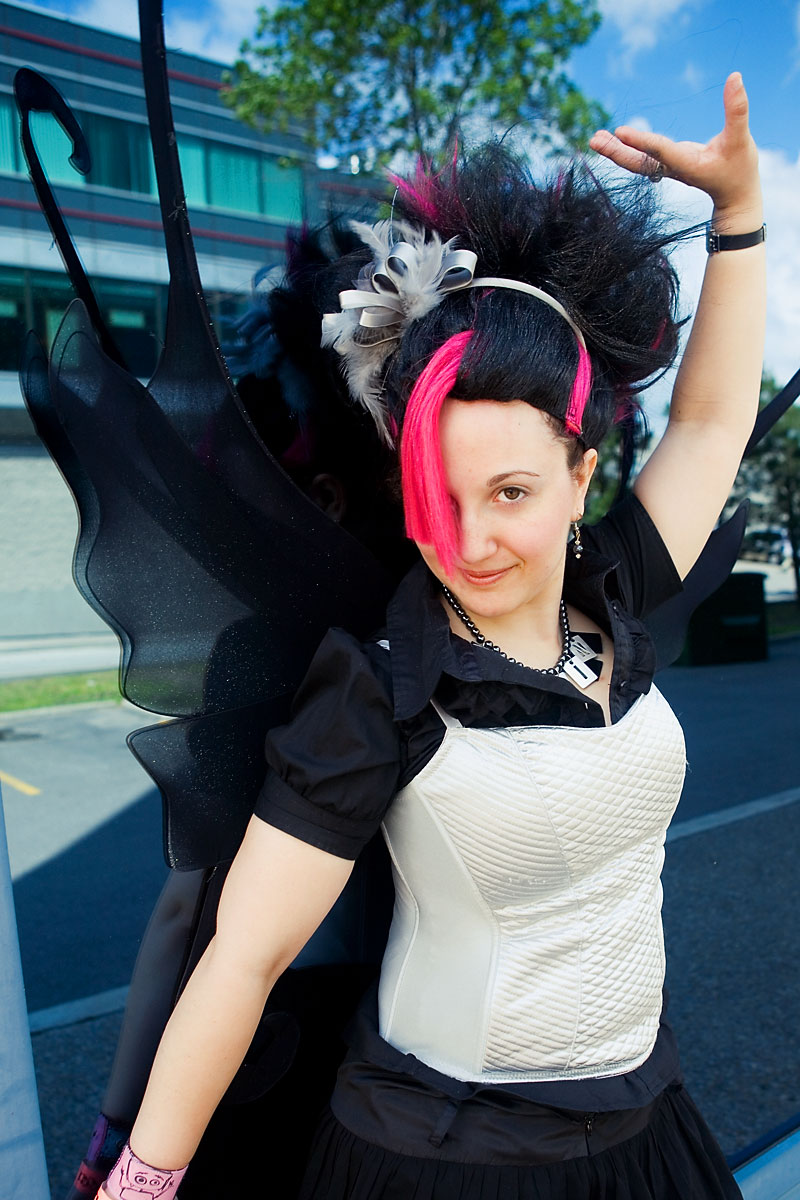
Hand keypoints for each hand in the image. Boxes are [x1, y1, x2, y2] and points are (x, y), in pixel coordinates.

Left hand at [589, 72, 760, 219]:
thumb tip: (735, 76)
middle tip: (593, 140)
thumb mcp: (742, 139)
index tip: (620, 132)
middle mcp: (673, 168)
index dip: (641, 141)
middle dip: (616, 152)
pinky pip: (641, 158)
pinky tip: (614, 140)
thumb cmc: (740, 169)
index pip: (660, 151)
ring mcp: (668, 168)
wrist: (735, 196)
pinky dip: (625, 150)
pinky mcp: (668, 165)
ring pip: (636, 161)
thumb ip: (738, 109)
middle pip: (638, 162)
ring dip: (615, 151)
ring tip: (594, 139)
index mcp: (688, 164)